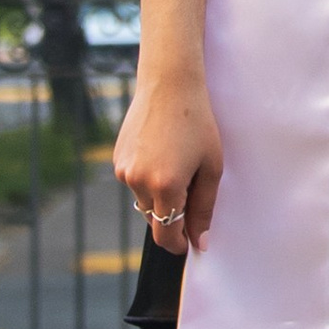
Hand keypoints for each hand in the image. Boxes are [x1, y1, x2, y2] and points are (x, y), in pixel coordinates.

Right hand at [113, 77, 223, 252]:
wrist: (169, 84)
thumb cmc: (198, 123)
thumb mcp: (211, 167)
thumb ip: (205, 208)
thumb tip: (199, 241)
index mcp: (165, 187)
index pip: (166, 235)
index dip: (178, 244)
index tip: (189, 243)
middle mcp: (138, 182)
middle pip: (155, 219)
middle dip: (172, 215)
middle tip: (191, 185)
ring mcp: (124, 170)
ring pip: (143, 200)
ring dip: (159, 194)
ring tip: (177, 161)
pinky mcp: (117, 159)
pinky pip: (134, 181)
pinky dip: (147, 178)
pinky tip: (162, 152)